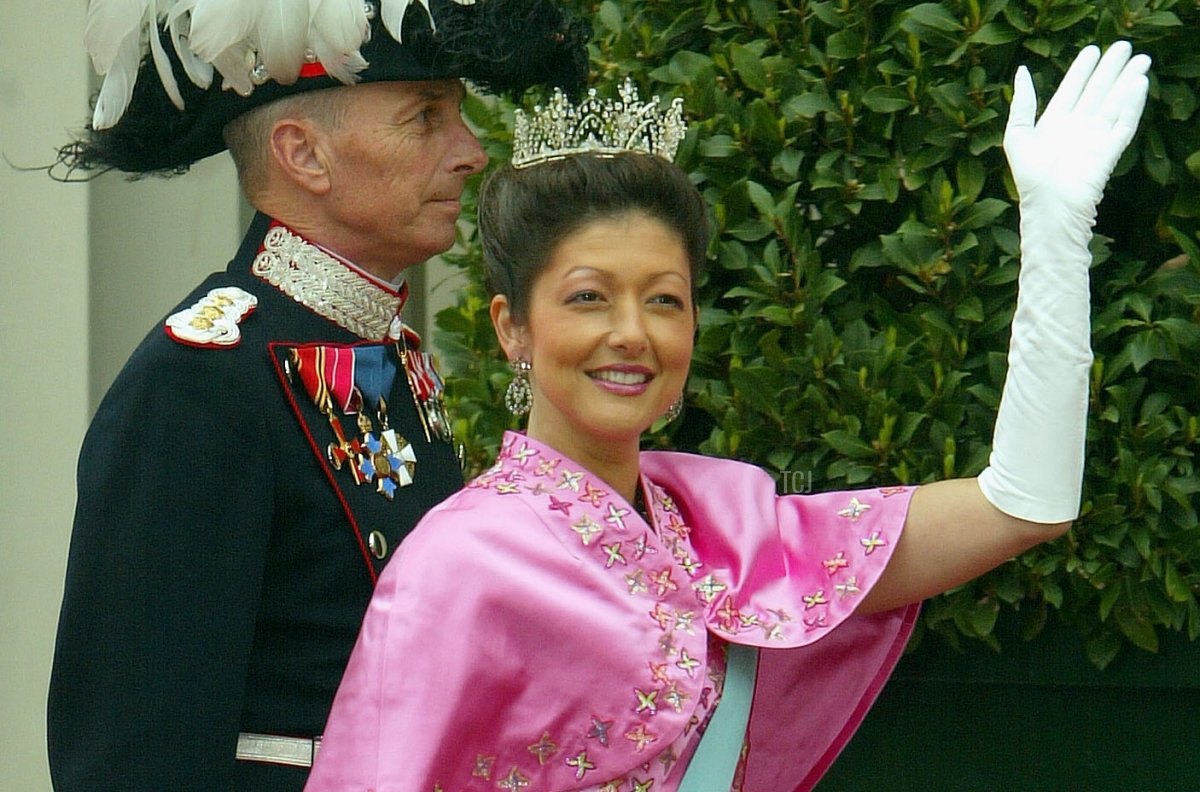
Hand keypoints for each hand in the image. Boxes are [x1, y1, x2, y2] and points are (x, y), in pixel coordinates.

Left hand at [1003, 41, 1150, 214]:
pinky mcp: (1111, 150)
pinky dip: (1132, 104)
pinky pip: (1125, 123)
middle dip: (1110, 69)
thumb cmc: (1030, 176)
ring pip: (1115, 103)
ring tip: (1140, 58)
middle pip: (1097, 92)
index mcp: (1054, 124)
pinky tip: (1138, 84)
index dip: (1081, 70)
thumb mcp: (1017, 135)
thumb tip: (1022, 71)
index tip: (1092, 50)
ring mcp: (1095, 139)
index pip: (1071, 90)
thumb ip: (1021, 104)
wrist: (1050, 207)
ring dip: (1127, 81)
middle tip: (1122, 46)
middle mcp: (1077, 128)